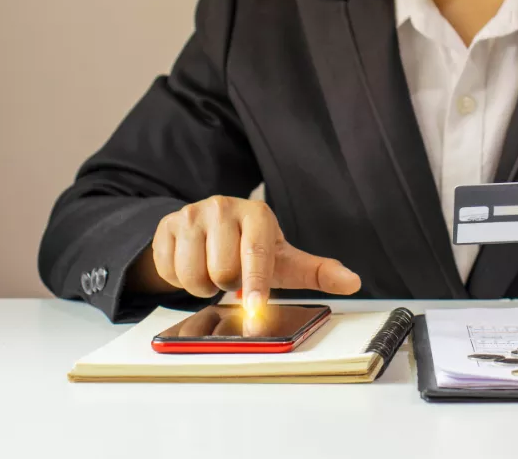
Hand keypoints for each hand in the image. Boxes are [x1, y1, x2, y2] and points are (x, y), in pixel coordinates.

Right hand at [132, 196, 360, 313]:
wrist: (209, 231)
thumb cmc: (253, 249)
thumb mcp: (285, 260)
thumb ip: (318, 271)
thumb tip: (353, 282)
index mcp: (256, 214)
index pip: (256, 255)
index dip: (256, 286)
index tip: (255, 310)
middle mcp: (222, 207)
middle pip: (222, 271)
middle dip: (228, 285)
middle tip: (233, 275)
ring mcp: (190, 214)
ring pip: (192, 275)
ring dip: (202, 285)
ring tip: (213, 271)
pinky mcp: (164, 226)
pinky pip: (168, 272)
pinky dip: (179, 280)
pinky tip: (192, 265)